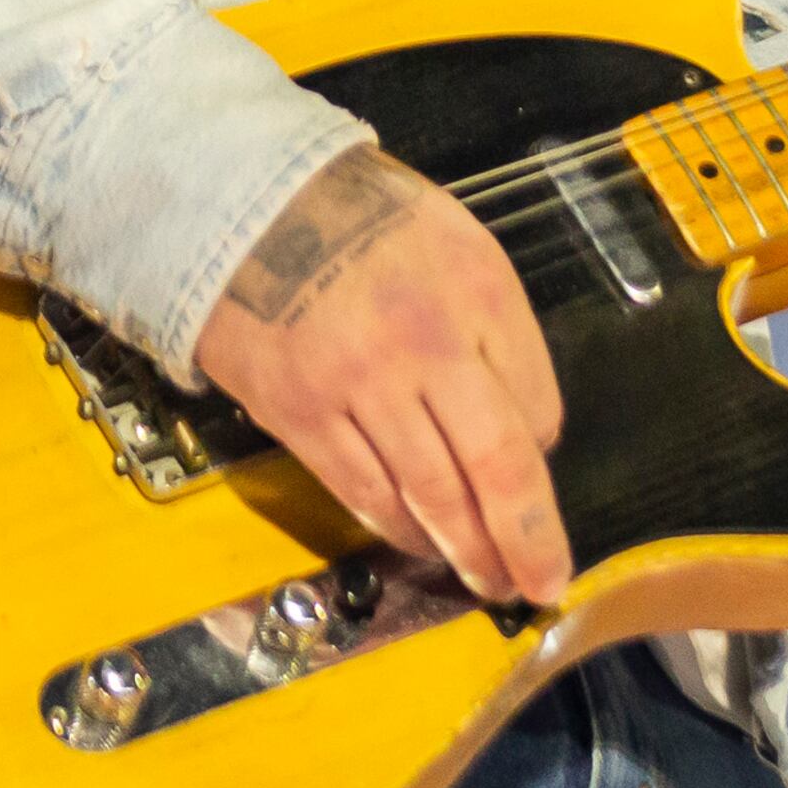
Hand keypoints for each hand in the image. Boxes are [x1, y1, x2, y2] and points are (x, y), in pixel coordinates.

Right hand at [189, 146, 571, 606]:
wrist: (245, 204)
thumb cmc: (358, 220)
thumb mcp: (454, 243)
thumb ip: (493, 327)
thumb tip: (526, 421)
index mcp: (480, 290)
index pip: (538, 406)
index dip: (542, 458)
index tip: (538, 483)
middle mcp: (428, 340)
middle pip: (497, 464)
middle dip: (527, 538)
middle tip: (543, 583)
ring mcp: (360, 382)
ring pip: (432, 492)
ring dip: (468, 549)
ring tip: (491, 580)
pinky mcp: (300, 412)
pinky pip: (364, 491)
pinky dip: (400, 529)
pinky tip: (422, 545)